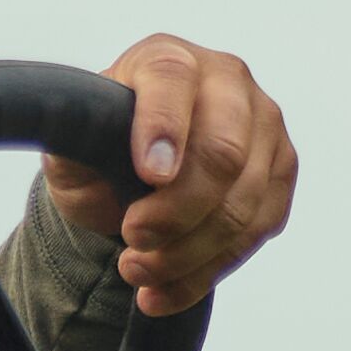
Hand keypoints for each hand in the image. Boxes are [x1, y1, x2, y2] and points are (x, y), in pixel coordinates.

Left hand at [52, 33, 294, 320]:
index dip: (163, 129)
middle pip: (223, 153)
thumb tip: (117, 157)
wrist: (130, 172)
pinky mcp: (280, 174)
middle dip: (176, 211)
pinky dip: (204, 274)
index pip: (172, 81)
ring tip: (137, 271)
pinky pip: (254, 234)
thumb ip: (79, 140)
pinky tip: (161, 290)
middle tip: (133, 238)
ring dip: (185, 254)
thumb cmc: (101, 146)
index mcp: (169, 59)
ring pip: (241, 204)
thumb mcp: (71, 142)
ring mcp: (264, 126)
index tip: (148, 176)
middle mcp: (227, 81)